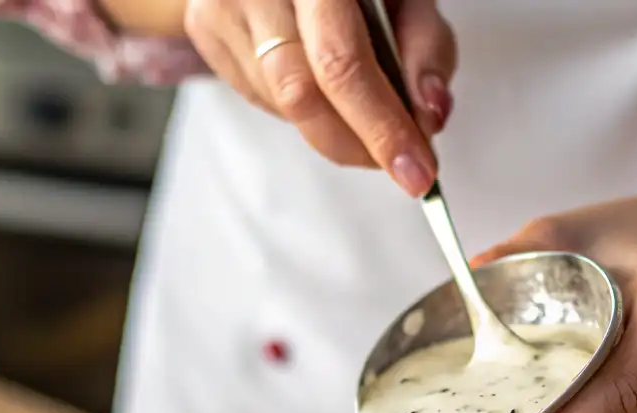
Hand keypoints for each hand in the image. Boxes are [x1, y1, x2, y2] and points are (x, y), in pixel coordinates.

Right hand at [183, 0, 455, 194]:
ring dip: (331, 126)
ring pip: (281, 105)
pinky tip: (319, 85)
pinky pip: (259, 98)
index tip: (415, 172)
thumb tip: (430, 116)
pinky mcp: (206, 26)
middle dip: (357, 145)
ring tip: (362, 109)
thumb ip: (424, 48)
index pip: (341, 65)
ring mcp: (222, 5)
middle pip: (301, 96)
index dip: (380, 129)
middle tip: (397, 163)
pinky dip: (301, 109)